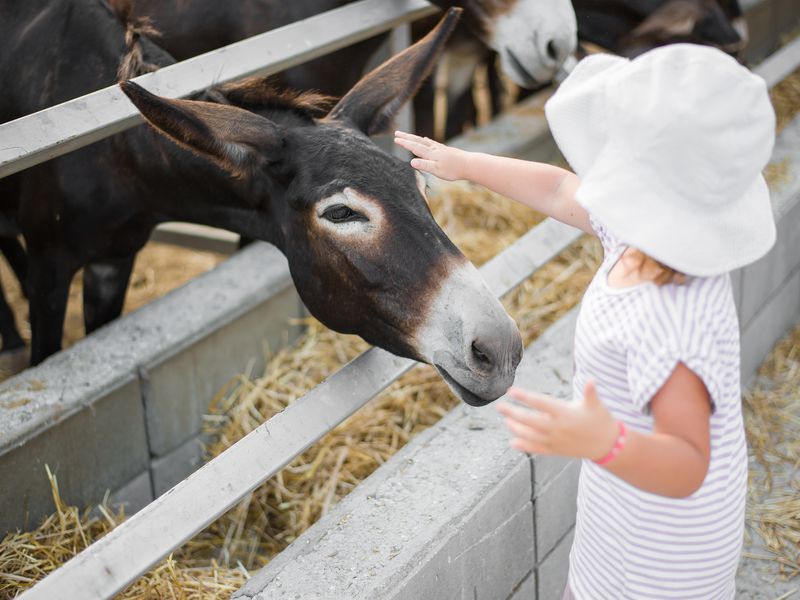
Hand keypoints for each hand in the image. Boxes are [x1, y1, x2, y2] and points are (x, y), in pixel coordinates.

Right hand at [394, 130, 470, 180]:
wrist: (470, 164)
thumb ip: (424, 165)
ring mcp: (440, 148)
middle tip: (396, 133)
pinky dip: (426, 140)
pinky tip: (426, 139)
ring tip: (407, 135)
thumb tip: (411, 162)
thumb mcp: (437, 170)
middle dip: (406, 137)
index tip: (395, 139)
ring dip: (414, 138)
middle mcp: (434, 149)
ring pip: (424, 141)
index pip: (415, 147)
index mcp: (431, 154)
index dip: (405, 143)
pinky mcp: (445, 150)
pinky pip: (432, 143)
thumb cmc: (454, 170)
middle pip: (418, 141)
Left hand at [496, 380, 618, 460]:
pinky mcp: (556, 450)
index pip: (541, 403)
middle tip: (499, 406)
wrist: (608, 445)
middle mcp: (558, 428)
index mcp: (565, 413)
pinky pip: (537, 449)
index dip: (525, 397)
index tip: (511, 391)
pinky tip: (512, 442)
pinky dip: (524, 446)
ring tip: (505, 421)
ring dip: (516, 429)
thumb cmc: (600, 420)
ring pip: (531, 436)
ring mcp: (556, 441)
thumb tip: (592, 380)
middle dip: (513, 413)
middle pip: (530, 420)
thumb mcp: (596, 405)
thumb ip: (590, 393)